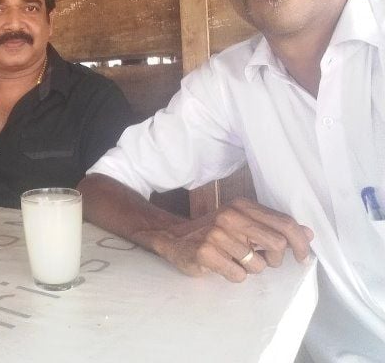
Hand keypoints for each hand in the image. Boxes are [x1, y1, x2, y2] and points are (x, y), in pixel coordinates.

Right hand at [160, 198, 313, 282]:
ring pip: (257, 265)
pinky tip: (222, 267)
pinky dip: (234, 276)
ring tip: (234, 261)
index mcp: (242, 206)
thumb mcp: (243, 223)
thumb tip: (308, 233)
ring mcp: (217, 234)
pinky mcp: (206, 253)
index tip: (301, 257)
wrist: (173, 237)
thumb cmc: (213, 232)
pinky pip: (238, 275)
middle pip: (277, 244)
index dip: (300, 243)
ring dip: (250, 269)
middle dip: (275, 260)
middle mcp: (230, 216)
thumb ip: (273, 226)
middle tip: (263, 261)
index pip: (284, 223)